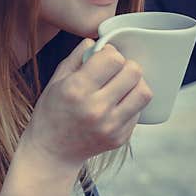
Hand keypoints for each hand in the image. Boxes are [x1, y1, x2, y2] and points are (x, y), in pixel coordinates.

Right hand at [21, 38, 152, 168]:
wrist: (52, 153)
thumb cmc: (51, 113)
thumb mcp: (55, 81)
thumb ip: (77, 57)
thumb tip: (98, 43)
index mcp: (77, 90)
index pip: (113, 58)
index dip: (109, 54)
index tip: (102, 60)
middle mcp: (96, 108)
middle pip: (133, 72)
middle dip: (124, 67)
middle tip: (113, 73)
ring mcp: (111, 126)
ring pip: (143, 92)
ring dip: (134, 85)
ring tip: (120, 87)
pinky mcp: (120, 138)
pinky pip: (138, 111)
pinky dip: (130, 104)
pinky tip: (115, 106)